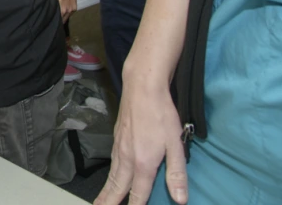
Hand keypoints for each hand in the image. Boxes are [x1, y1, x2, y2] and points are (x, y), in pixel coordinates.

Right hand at [94, 76, 187, 204]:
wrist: (142, 88)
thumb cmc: (162, 115)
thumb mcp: (176, 144)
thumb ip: (177, 173)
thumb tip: (180, 200)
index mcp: (143, 164)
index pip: (138, 194)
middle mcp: (127, 159)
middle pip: (117, 187)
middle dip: (108, 202)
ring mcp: (119, 148)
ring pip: (111, 176)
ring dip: (106, 191)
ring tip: (100, 202)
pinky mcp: (116, 138)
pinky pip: (112, 164)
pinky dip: (109, 176)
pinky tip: (111, 176)